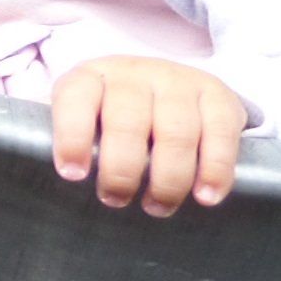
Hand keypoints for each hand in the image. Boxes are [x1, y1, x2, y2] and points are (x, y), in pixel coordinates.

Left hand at [48, 56, 247, 215]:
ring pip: (175, 131)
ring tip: (157, 206)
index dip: (72, 137)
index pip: (76, 99)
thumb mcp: (88, 119)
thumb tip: (60, 183)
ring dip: (167, 179)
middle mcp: (134, 74)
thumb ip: (74, 143)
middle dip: (120, 170)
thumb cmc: (116, 116)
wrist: (169, 86)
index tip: (74, 175)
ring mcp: (178, 81)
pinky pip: (219, 133)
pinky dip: (214, 169)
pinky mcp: (217, 95)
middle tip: (116, 200)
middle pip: (127, 121)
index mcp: (92, 78)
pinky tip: (205, 196)